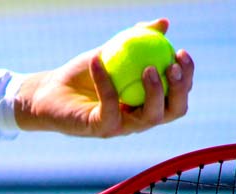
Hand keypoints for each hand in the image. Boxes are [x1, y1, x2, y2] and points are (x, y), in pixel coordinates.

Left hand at [13, 18, 193, 137]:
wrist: (50, 91)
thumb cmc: (84, 73)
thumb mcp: (112, 50)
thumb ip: (137, 38)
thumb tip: (163, 23)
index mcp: (148, 102)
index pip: (177, 95)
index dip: (186, 77)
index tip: (181, 52)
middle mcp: (139, 119)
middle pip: (174, 111)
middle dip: (180, 89)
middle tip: (172, 65)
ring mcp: (121, 127)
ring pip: (150, 118)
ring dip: (154, 92)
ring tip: (148, 68)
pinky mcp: (100, 129)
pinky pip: (110, 107)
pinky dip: (105, 83)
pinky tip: (98, 60)